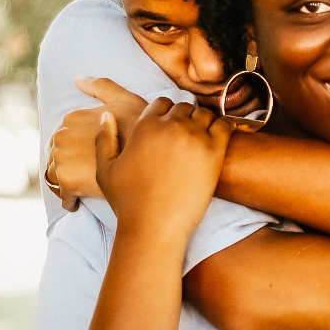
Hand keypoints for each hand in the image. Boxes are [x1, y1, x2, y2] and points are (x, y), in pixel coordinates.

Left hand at [45, 77, 147, 209]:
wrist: (152, 158)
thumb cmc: (142, 127)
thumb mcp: (125, 99)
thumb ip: (101, 86)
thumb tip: (76, 79)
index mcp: (72, 117)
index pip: (64, 137)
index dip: (77, 148)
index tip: (89, 157)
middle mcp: (61, 136)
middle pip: (57, 156)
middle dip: (69, 165)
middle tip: (87, 175)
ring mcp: (62, 159)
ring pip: (56, 176)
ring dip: (65, 183)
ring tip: (82, 190)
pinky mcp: (68, 182)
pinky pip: (64, 196)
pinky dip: (70, 200)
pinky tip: (81, 202)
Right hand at [95, 97, 233, 241]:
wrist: (153, 226)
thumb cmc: (128, 202)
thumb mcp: (105, 169)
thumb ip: (104, 139)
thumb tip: (107, 115)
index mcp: (145, 125)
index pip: (162, 103)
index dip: (166, 114)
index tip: (169, 128)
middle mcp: (171, 126)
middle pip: (185, 107)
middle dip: (185, 118)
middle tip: (186, 137)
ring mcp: (194, 137)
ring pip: (205, 114)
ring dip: (204, 122)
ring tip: (202, 139)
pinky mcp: (214, 151)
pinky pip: (225, 125)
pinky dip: (224, 127)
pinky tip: (221, 139)